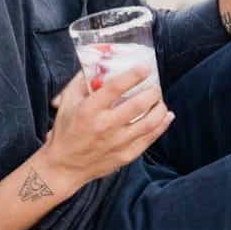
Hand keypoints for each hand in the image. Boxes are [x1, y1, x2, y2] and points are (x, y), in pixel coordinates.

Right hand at [42, 69, 173, 189]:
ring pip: (149, 123)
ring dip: (160, 108)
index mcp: (89, 110)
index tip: (146, 67)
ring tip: (159, 100)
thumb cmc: (66, 130)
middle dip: (153, 92)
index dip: (134, 75)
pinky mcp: (125, 155)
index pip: (115, 88)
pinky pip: (149, 139)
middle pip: (138, 105)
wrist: (64, 166)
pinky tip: (166, 116)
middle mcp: (105, 126)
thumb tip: (99, 64)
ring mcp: (117, 143)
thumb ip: (82, 81)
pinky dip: (162, 125)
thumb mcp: (67, 102)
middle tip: (155, 86)